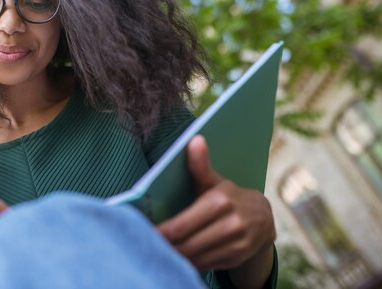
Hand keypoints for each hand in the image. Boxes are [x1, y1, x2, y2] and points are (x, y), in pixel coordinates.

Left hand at [157, 136, 275, 287]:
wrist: (264, 219)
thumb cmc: (229, 197)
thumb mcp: (214, 181)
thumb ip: (200, 165)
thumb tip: (195, 139)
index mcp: (219, 202)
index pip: (180, 225)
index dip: (160, 233)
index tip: (142, 234)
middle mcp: (230, 224)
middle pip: (185, 244)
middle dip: (164, 247)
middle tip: (145, 246)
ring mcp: (235, 244)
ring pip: (194, 258)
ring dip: (174, 258)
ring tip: (158, 253)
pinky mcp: (236, 258)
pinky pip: (205, 265)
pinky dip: (189, 264)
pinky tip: (177, 259)